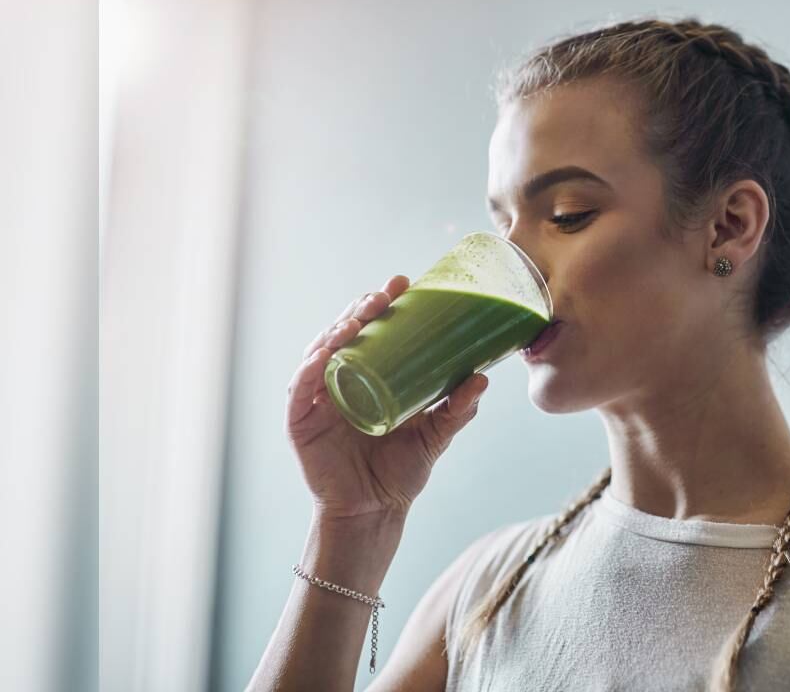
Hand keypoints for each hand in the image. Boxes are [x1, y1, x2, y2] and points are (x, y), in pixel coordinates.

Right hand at [284, 274, 488, 519]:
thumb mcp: (435, 435)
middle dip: (361, 309)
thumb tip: (483, 378)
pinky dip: (309, 369)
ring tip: (358, 319)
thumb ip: (458, 409)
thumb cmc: (401, 472)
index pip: (373, 331)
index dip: (384, 304)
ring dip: (336, 330)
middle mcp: (340, 380)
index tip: (404, 282)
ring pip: (320, 352)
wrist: (375, 512)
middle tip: (384, 295)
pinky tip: (324, 355)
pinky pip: (300, 388)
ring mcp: (317, 399)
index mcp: (369, 376)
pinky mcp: (300, 421)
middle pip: (345, 333)